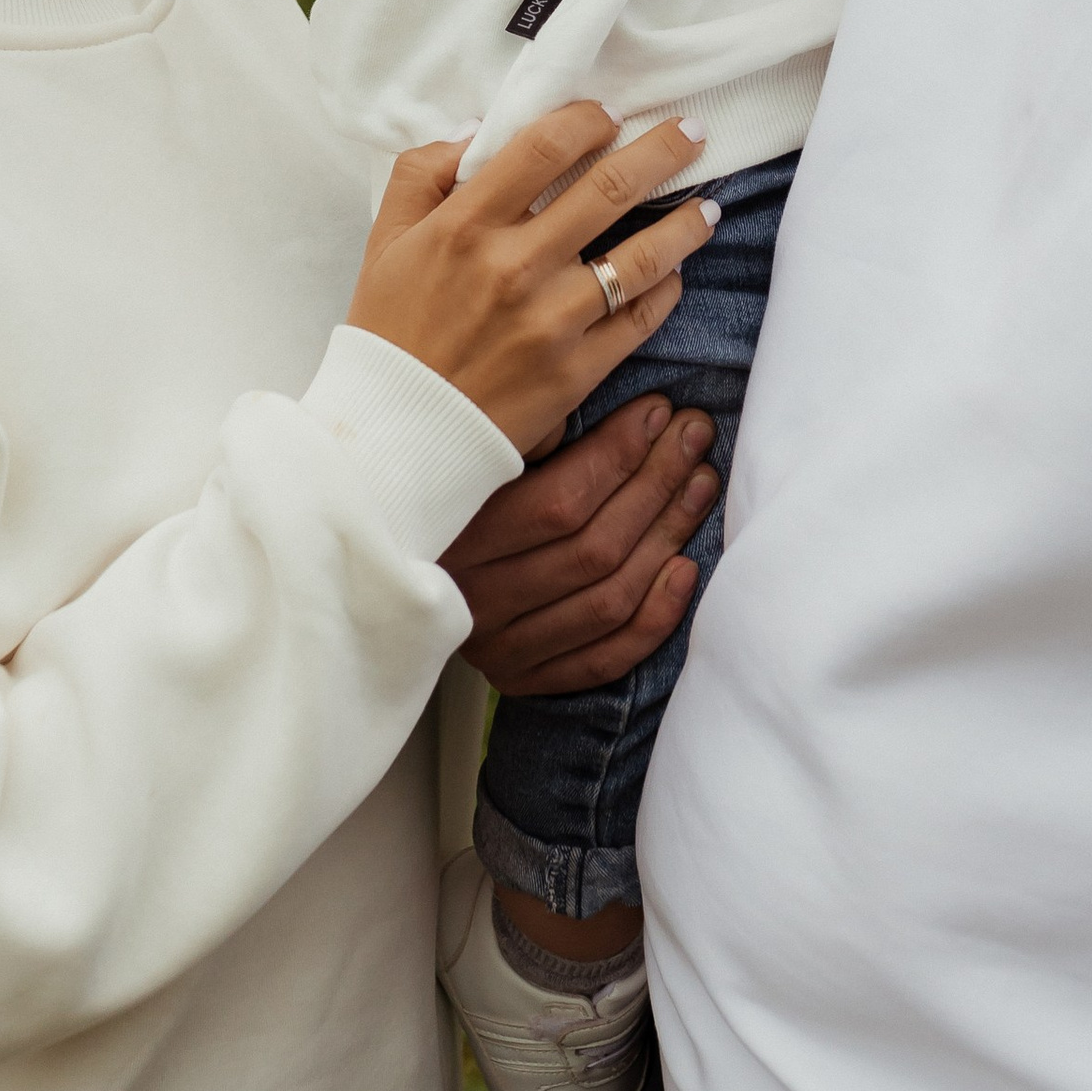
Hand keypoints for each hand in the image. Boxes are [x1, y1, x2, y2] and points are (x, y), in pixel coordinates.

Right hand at [349, 103, 713, 454]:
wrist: (396, 431)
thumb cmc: (390, 330)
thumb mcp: (385, 239)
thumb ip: (423, 173)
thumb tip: (479, 129)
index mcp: (465, 226)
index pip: (545, 147)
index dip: (588, 120)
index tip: (610, 116)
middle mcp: (515, 266)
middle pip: (610, 188)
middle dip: (662, 151)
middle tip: (691, 134)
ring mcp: (551, 320)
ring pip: (644, 255)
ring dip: (686, 222)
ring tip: (708, 207)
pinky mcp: (576, 371)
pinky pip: (641, 319)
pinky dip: (667, 289)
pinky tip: (676, 273)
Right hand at [444, 390, 718, 692]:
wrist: (393, 583)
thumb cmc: (454, 503)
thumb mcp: (473, 465)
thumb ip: (529, 445)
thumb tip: (624, 415)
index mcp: (455, 537)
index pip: (558, 502)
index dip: (620, 454)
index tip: (660, 411)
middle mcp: (474, 601)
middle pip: (593, 549)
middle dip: (656, 484)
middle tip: (693, 437)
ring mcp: (500, 648)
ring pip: (608, 597)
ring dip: (666, 536)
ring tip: (699, 485)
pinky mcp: (524, 679)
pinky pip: (606, 657)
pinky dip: (656, 615)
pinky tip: (685, 567)